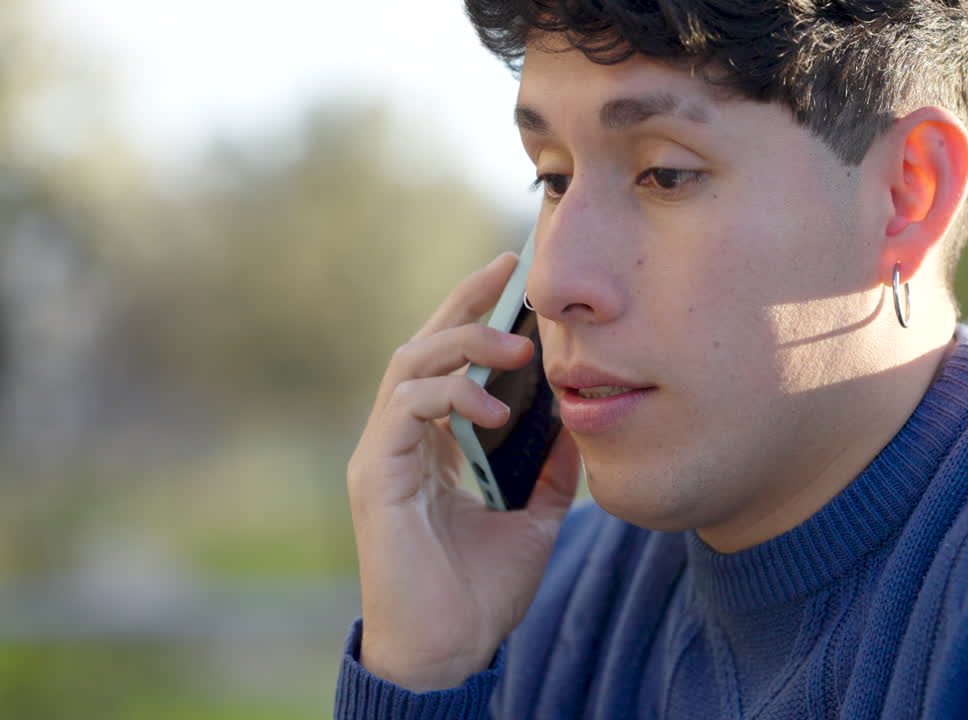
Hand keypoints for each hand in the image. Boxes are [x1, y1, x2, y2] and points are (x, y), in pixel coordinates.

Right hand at [345, 251, 580, 690]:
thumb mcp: (535, 518)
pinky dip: (449, 397)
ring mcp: (383, 454)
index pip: (449, 362)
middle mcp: (401, 440)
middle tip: (508, 272)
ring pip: (408, 366)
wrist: (450, 652)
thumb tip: (577, 422)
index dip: (475, 312)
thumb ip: (550, 470)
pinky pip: (405, 410)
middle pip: (423, 346)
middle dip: (464, 302)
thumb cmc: (482, 591)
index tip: (512, 273)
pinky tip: (494, 409)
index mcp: (433, 445)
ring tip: (516, 347)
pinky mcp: (375, 475)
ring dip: (462, 344)